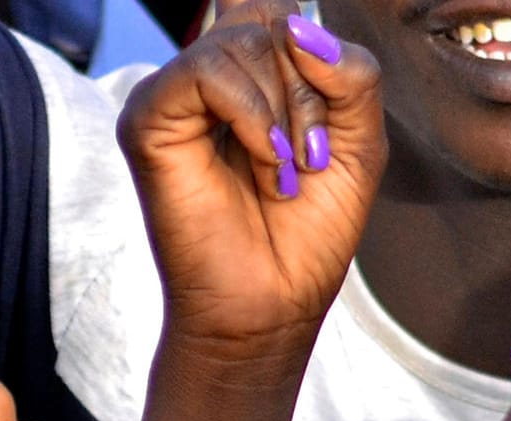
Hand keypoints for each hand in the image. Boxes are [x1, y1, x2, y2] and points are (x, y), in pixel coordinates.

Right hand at [118, 0, 384, 380]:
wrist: (274, 301)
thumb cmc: (310, 232)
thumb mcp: (361, 147)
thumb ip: (353, 78)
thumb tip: (302, 29)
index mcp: (257, 76)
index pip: (284, 12)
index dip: (317, 51)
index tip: (324, 132)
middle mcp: (211, 76)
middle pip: (271, 16)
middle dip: (312, 89)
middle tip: (311, 157)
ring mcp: (177, 94)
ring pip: (244, 39)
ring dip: (288, 113)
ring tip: (283, 173)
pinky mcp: (149, 117)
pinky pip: (207, 70)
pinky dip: (254, 116)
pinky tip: (266, 164)